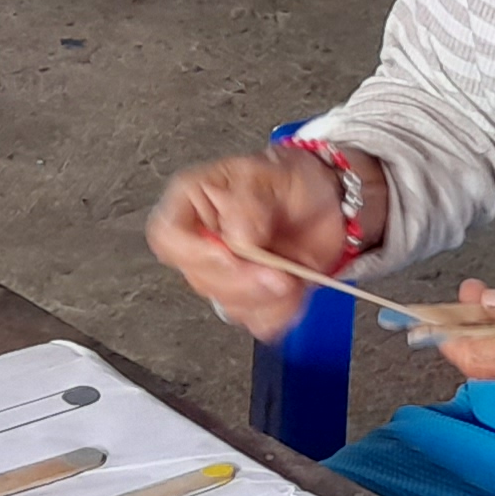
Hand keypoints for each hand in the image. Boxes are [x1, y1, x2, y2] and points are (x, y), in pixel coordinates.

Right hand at [147, 150, 348, 341]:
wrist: (327, 204)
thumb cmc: (291, 181)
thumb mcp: (270, 175)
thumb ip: (246, 203)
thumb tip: (237, 241)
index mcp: (191, 203)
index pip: (167, 237)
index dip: (195, 254)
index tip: (232, 255)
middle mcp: (200, 244)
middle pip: (201, 280)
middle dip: (245, 281)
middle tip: (280, 270)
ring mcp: (223, 276)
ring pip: (229, 306)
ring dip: (268, 296)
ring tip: (293, 272)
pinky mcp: (248, 300)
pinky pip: (256, 320)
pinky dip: (282, 310)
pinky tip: (296, 287)